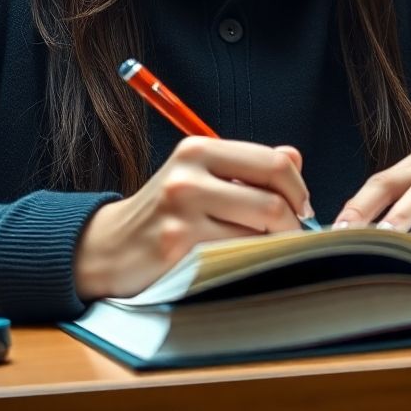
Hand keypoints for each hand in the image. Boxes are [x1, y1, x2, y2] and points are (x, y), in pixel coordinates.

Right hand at [74, 137, 312, 299]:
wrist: (109, 247)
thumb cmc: (165, 211)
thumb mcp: (199, 173)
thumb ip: (246, 164)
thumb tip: (295, 159)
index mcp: (197, 149)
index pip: (272, 162)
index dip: (298, 187)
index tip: (302, 205)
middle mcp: (188, 175)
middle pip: (272, 200)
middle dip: (293, 223)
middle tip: (293, 234)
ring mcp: (182, 213)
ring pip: (259, 232)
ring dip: (274, 246)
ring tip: (268, 248)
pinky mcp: (179, 249)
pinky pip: (237, 256)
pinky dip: (251, 261)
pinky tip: (245, 260)